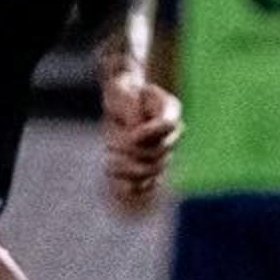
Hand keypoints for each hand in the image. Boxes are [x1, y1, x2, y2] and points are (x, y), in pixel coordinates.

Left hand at [101, 75, 181, 213]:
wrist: (122, 101)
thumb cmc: (123, 92)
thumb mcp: (123, 92)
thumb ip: (131, 111)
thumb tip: (135, 138)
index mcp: (170, 111)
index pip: (167, 125)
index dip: (149, 133)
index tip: (130, 132)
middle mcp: (170, 134)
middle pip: (159, 153)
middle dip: (131, 151)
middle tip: (109, 144)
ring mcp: (161, 151)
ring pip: (153, 171)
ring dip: (128, 170)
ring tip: (109, 162)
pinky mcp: (149, 164)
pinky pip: (147, 183)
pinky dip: (134, 187)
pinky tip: (120, 187)